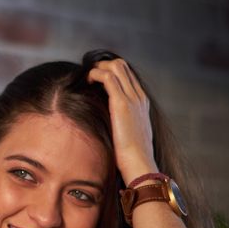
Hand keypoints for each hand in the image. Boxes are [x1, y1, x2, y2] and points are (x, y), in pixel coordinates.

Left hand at [87, 59, 157, 184]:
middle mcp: (139, 96)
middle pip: (122, 65)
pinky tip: (87, 80)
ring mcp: (132, 98)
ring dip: (98, 67)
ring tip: (86, 76)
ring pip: (116, 66)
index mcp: (142, 102)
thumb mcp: (128, 133)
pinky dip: (95, 74)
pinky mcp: (121, 103)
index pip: (127, 74)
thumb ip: (121, 122)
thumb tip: (106, 122)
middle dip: (103, 65)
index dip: (110, 71)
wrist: (139, 163)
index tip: (95, 77)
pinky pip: (108, 77)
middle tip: (88, 74)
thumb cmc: (131, 155)